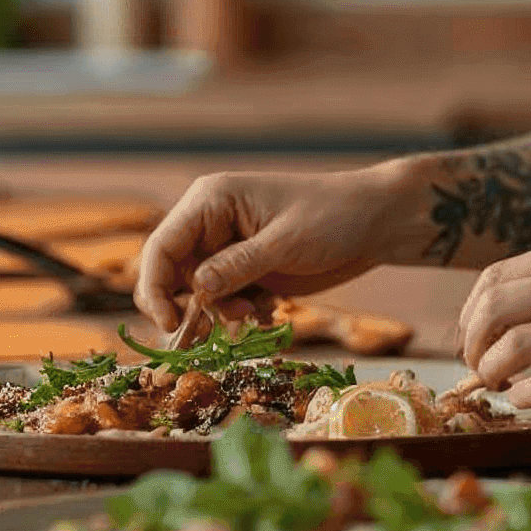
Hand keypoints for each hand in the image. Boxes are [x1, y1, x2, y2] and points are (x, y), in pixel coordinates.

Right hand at [133, 162, 419, 332]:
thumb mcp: (284, 243)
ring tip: (252, 312)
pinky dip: (235, 312)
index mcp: (211, 200)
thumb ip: (237, 266)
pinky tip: (264, 310)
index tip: (169, 323)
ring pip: (195, 292)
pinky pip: (221, 299)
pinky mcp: (246, 268)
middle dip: (187, 305)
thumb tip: (193, 289)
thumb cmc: (333, 217)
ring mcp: (228, 247)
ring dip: (217, 311)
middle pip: (171, 273)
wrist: (374, 223)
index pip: (162, 246)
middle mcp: (211, 222)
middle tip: (212, 330)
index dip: (155, 287)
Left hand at [458, 233, 530, 416]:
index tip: (473, 341)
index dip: (470, 314)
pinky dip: (524, 398)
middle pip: (493, 306)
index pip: (496, 276)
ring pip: (512, 344)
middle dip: (470, 344)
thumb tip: (511, 317)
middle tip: (477, 370)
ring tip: (499, 388)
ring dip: (490, 373)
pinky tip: (528, 403)